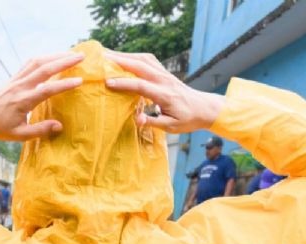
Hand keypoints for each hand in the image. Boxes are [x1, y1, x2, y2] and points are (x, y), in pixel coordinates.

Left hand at [0, 51, 85, 140]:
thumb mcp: (19, 134)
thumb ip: (40, 130)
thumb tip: (60, 126)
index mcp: (23, 101)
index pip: (47, 89)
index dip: (64, 85)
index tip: (79, 81)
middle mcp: (20, 86)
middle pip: (44, 68)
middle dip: (64, 61)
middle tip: (81, 56)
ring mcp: (15, 80)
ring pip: (37, 62)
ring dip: (54, 55)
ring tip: (70, 53)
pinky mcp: (12, 78)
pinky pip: (29, 63)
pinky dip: (43, 58)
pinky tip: (52, 57)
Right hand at [103, 51, 224, 132]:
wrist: (204, 108)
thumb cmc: (187, 119)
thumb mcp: (172, 127)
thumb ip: (154, 122)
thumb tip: (137, 120)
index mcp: (165, 95)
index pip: (141, 86)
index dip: (124, 83)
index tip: (107, 82)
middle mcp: (164, 80)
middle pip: (140, 65)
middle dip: (119, 61)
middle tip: (101, 58)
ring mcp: (164, 73)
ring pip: (143, 59)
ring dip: (125, 55)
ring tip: (107, 55)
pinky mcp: (163, 71)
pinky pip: (147, 59)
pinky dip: (133, 56)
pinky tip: (123, 57)